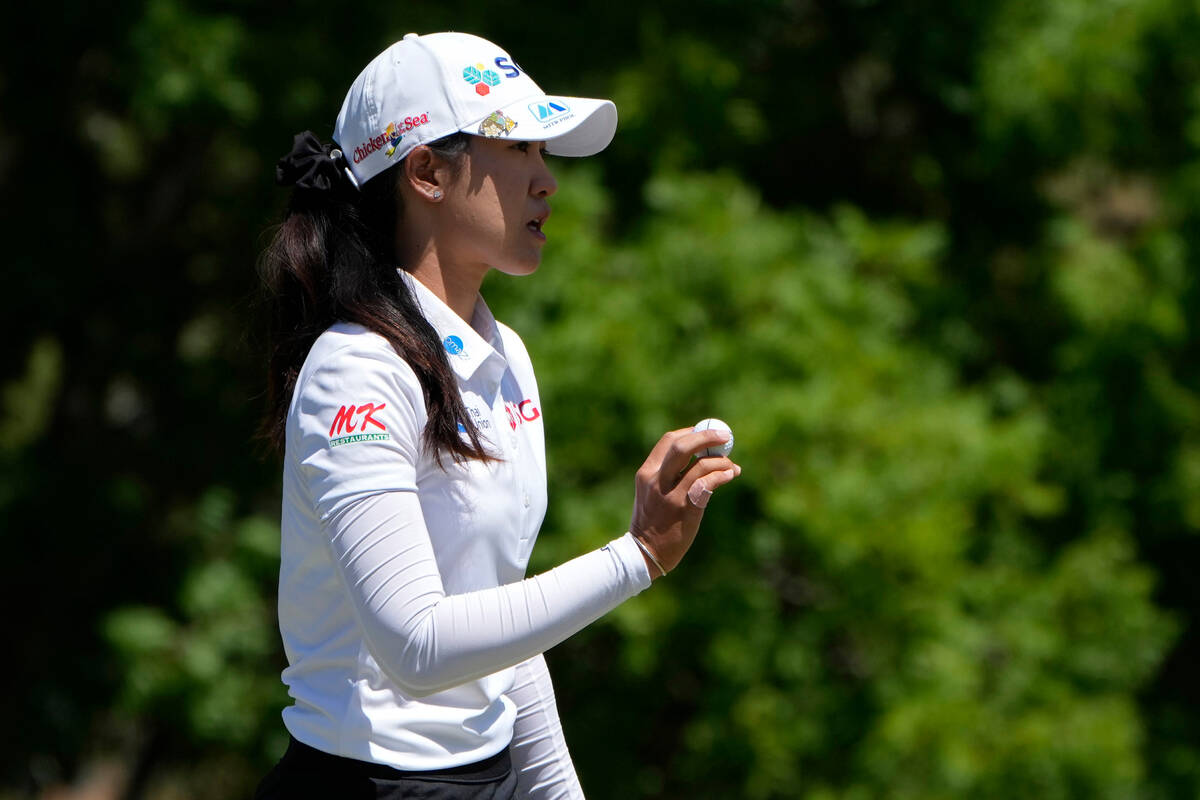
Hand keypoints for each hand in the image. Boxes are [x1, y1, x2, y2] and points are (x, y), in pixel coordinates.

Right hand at [629, 427, 740, 577]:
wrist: (645, 552)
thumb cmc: (653, 522)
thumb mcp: (653, 493)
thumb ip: (669, 474)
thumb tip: (702, 457)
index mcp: (646, 472)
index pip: (669, 441)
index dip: (691, 432)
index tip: (707, 433)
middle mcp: (656, 479)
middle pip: (683, 445)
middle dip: (707, 436)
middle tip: (725, 436)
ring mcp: (670, 494)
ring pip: (700, 464)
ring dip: (721, 461)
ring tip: (731, 466)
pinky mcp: (685, 507)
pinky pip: (708, 483)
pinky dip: (722, 475)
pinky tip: (730, 475)